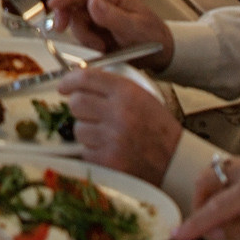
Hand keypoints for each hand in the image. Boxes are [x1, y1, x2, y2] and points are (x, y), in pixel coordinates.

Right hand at [44, 0, 173, 68]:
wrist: (161, 54)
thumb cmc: (153, 37)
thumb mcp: (134, 28)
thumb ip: (113, 16)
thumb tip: (92, 1)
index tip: (53, 5)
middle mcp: (104, 0)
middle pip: (74, 1)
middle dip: (67, 16)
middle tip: (61, 28)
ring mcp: (99, 14)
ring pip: (75, 19)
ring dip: (83, 35)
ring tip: (101, 45)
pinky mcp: (96, 28)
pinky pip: (81, 32)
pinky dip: (86, 42)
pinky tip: (101, 47)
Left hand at [60, 69, 181, 185]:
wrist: (176, 162)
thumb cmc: (158, 129)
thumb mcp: (141, 97)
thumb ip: (112, 88)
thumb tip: (78, 83)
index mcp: (127, 93)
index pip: (86, 78)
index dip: (69, 81)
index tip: (64, 86)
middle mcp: (119, 113)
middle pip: (76, 103)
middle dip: (78, 107)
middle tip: (88, 113)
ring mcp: (113, 139)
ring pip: (78, 129)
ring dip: (87, 132)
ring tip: (105, 135)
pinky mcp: (109, 161)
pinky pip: (85, 152)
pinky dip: (93, 152)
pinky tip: (109, 150)